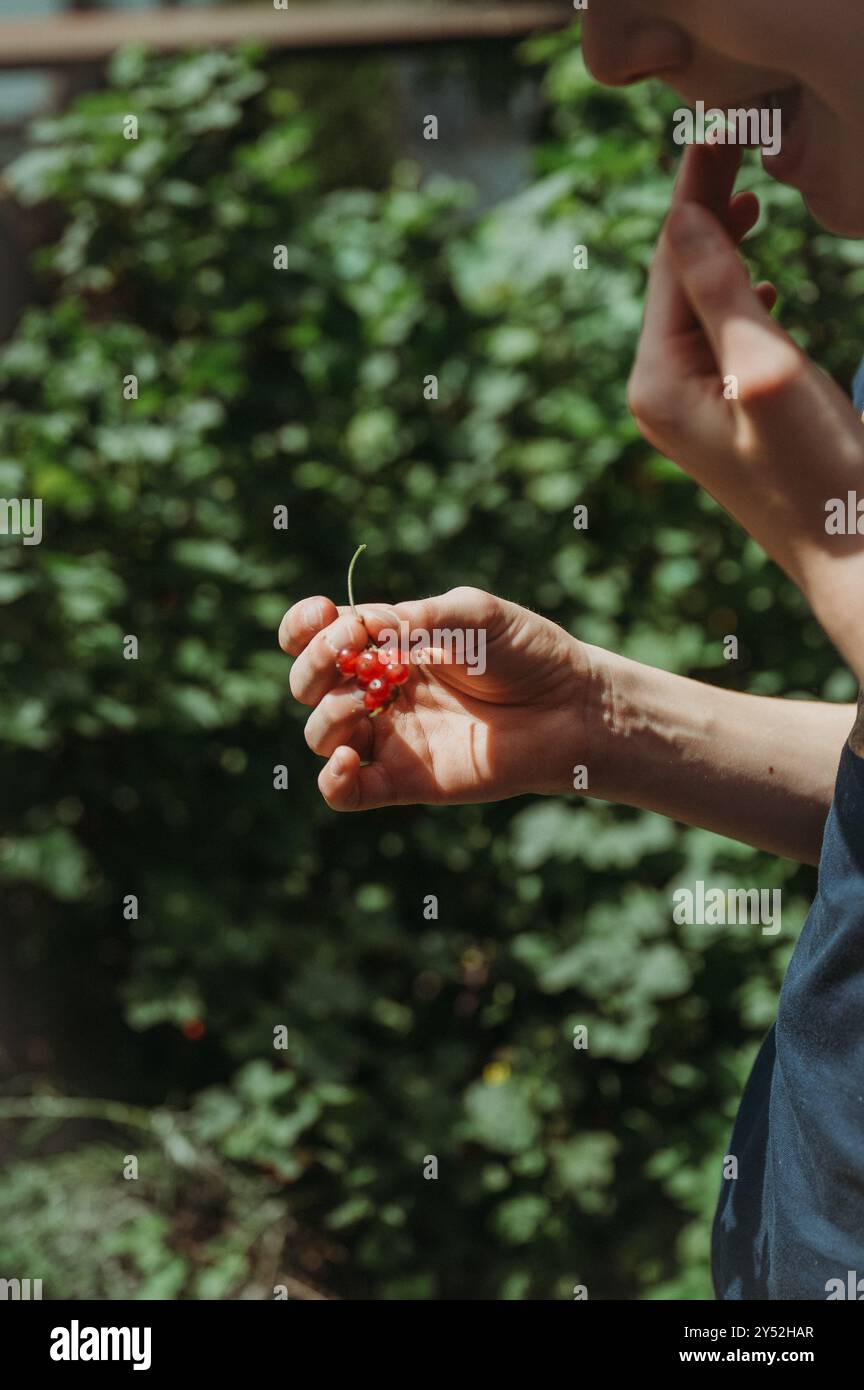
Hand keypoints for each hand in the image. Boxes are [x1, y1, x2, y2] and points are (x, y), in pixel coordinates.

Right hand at [279, 587, 608, 809]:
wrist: (569, 708)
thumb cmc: (528, 652)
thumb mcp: (476, 614)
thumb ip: (423, 618)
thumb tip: (370, 630)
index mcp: (389, 644)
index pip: (318, 635)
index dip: (303, 626)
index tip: (325, 619)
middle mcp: (381, 690)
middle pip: (308, 683)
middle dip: (315, 664)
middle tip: (355, 653)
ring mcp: (392, 736)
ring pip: (319, 734)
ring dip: (327, 713)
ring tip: (368, 702)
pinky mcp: (405, 781)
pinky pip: (346, 792)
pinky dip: (332, 780)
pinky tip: (347, 759)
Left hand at [627, 143, 863, 674]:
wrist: (847, 557)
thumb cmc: (816, 473)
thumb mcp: (766, 371)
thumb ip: (722, 291)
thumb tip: (682, 218)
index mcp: (657, 380)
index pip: (669, 261)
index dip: (695, 190)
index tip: (722, 128)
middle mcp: (660, 394)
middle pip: (675, 278)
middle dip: (704, 212)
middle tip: (737, 144)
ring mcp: (690, 411)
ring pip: (700, 305)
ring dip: (722, 249)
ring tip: (748, 196)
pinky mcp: (724, 420)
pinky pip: (720, 339)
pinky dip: (740, 295)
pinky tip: (763, 282)